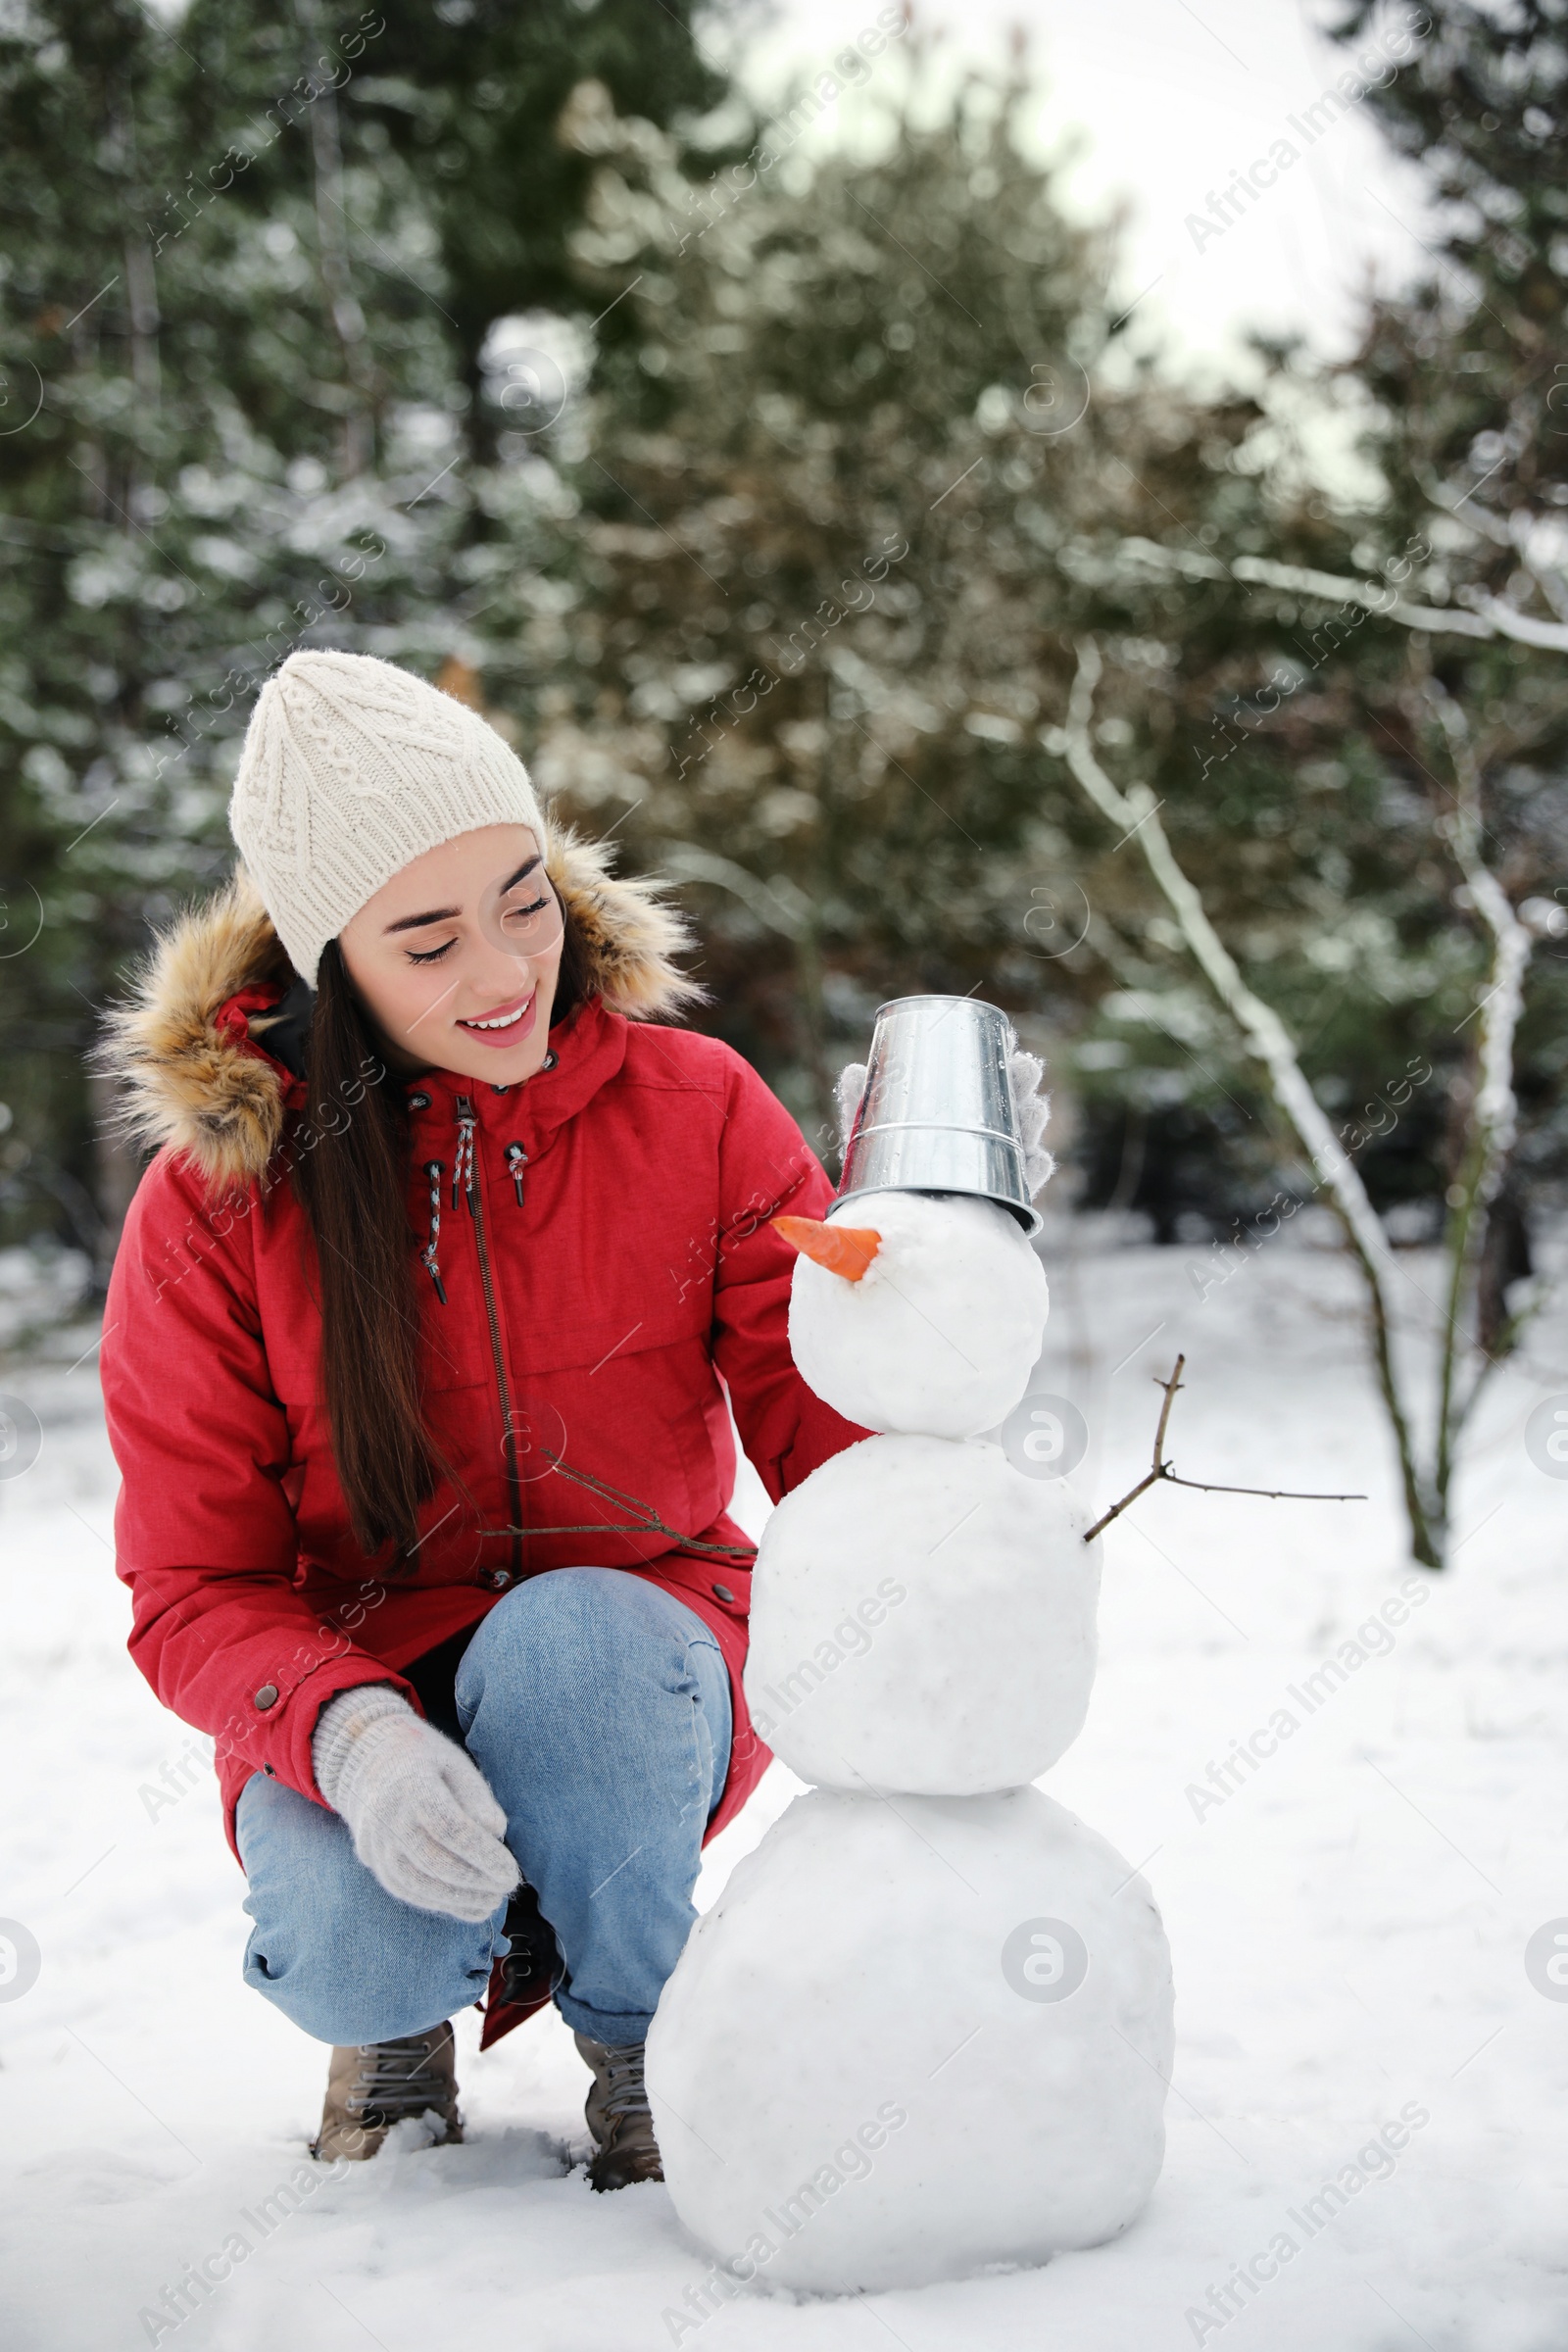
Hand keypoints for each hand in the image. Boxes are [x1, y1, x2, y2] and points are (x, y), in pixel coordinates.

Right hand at [312, 1685, 517, 1922]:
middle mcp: (387, 1817)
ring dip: (457, 1900)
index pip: (449, 1828)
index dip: (482, 1854)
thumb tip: (496, 1832)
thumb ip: (476, 1797)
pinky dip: (436, 1902)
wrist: (367, 1760)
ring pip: (416, 1883)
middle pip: (433, 1861)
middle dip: (475, 1882)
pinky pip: (404, 1889)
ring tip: (491, 1903)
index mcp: (411, 1784)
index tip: (511, 1871)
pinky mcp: (373, 1860)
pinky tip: (466, 1905)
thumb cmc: (425, 1759)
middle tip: (507, 1888)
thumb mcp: (456, 1763)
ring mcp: (375, 1842)